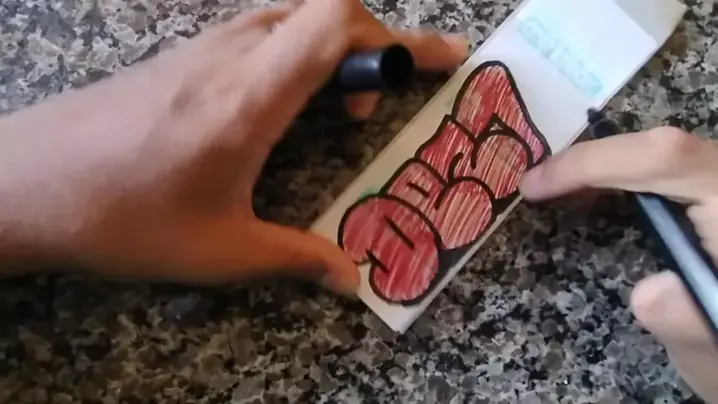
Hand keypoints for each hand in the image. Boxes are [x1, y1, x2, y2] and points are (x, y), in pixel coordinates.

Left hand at [0, 0, 467, 294]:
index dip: (399, 36)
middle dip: (372, 45)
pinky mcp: (182, 57)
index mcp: (249, 98)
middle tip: (377, 104)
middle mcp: (231, 57)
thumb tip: (349, 277)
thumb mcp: (219, 250)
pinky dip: (293, 52)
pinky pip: (258, 31)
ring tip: (339, 106)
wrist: (23, 184)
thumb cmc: (120, 217)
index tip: (437, 61)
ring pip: (290, 15)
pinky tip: (282, 105)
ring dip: (329, 48)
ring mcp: (203, 49)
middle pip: (323, 9)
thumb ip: (295, 258)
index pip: (335, 24)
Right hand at [519, 126, 717, 401]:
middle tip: (536, 186)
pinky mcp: (715, 196)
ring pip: (669, 152)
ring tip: (557, 188)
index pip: (664, 160)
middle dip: (593, 160)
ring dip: (609, 165)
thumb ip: (687, 324)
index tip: (535, 187)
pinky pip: (676, 168)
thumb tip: (648, 294)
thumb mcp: (714, 358)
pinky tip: (599, 193)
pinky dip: (629, 175)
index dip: (593, 163)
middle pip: (663, 147)